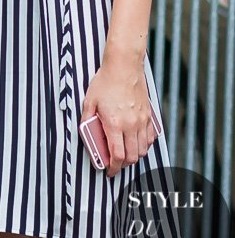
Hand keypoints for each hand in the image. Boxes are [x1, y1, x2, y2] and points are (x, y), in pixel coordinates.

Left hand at [83, 58, 158, 177]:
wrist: (124, 66)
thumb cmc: (105, 82)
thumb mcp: (89, 101)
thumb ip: (87, 120)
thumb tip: (86, 134)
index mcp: (115, 124)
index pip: (117, 156)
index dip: (113, 168)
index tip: (109, 171)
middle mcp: (132, 125)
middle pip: (133, 157)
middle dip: (123, 165)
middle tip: (114, 164)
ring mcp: (143, 121)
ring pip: (143, 149)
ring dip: (134, 155)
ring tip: (124, 153)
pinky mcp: (149, 115)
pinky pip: (151, 137)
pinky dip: (144, 144)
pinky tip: (135, 141)